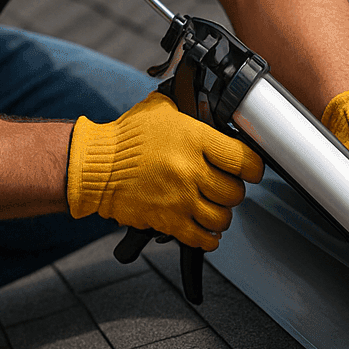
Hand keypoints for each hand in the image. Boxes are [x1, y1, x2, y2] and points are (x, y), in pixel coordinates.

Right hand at [67, 92, 263, 250]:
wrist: (96, 165)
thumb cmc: (126, 138)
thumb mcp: (162, 110)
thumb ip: (190, 111)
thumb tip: (209, 111)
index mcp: (194, 140)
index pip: (243, 159)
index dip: (253, 167)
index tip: (251, 169)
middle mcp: (190, 171)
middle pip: (235, 192)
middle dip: (233, 191)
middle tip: (225, 187)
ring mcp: (180, 198)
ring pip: (222, 217)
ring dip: (222, 214)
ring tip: (214, 207)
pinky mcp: (167, 221)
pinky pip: (201, 238)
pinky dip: (208, 238)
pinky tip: (207, 231)